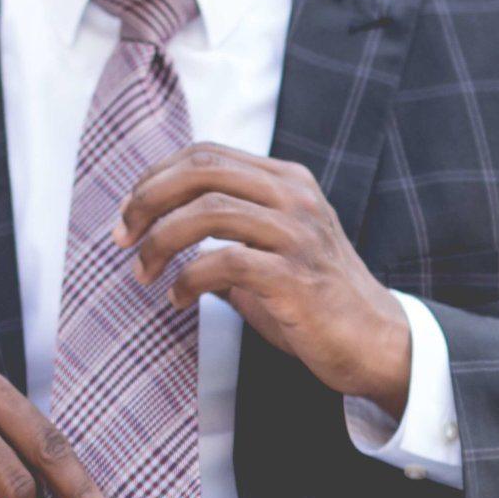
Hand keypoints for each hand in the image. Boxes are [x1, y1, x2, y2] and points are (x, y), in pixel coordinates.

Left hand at [114, 143, 411, 416]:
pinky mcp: (296, 277)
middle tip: (122, 237)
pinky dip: (189, 279)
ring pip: (207, 211)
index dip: (156, 177)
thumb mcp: (272, 250)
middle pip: (202, 171)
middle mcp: (296, 198)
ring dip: (160, 243)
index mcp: (288, 182)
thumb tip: (157, 226)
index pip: (206, 154)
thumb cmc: (316, 301)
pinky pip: (224, 262)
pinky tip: (178, 299)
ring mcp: (299, 235)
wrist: (376, 342)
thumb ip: (228, 230)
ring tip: (144, 273)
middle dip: (148, 200)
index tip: (130, 213)